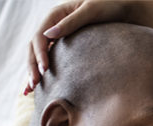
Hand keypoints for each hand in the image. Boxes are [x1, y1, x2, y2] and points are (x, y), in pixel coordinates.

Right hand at [25, 0, 139, 93]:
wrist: (123, 8)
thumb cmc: (109, 6)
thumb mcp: (91, 12)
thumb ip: (71, 22)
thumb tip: (48, 35)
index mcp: (56, 14)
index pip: (40, 37)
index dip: (39, 54)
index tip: (44, 70)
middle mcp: (53, 24)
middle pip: (35, 47)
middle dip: (32, 66)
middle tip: (33, 85)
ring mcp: (58, 35)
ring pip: (39, 53)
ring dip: (33, 71)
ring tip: (30, 90)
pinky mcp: (65, 44)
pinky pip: (50, 57)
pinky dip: (43, 70)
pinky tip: (40, 85)